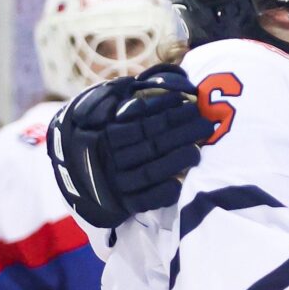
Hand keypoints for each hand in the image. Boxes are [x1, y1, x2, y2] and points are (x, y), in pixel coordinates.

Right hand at [48, 64, 214, 227]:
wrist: (81, 174)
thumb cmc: (103, 134)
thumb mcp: (103, 111)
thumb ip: (122, 100)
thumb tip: (147, 86)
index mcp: (108, 135)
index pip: (142, 124)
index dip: (168, 114)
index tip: (189, 104)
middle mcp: (112, 159)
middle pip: (153, 146)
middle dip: (183, 133)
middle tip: (207, 125)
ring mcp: (119, 182)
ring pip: (151, 171)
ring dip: (178, 160)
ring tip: (199, 150)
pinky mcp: (126, 203)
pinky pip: (145, 200)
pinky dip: (162, 193)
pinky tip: (180, 184)